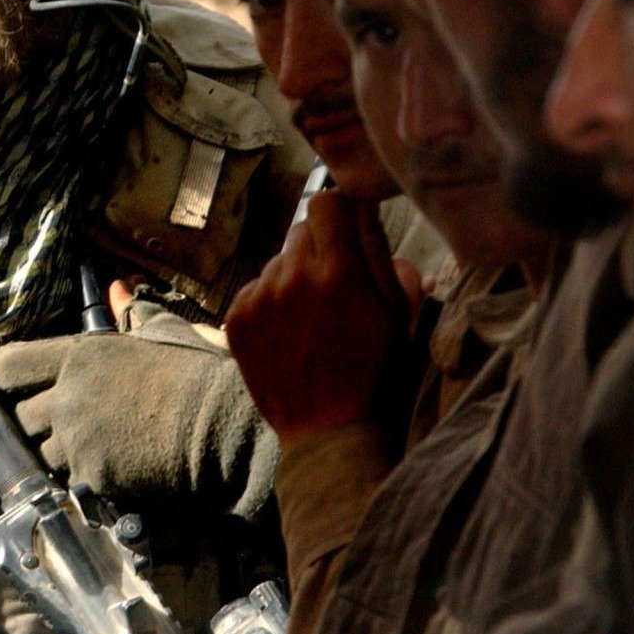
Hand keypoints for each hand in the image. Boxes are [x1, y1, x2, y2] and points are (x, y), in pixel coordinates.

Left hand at [0, 300, 279, 517]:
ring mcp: (76, 437)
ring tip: (100, 449)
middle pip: (20, 418)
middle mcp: (68, 395)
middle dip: (39, 424)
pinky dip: (89, 481)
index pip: (9, 366)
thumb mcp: (162, 334)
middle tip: (70, 425)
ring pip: (44, 456)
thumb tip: (116, 287)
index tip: (11, 388)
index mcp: (79, 355)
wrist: (222, 424)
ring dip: (63, 456)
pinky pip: (72, 483)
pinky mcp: (90, 475)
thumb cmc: (196, 375)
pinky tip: (117, 472)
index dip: (4, 379)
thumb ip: (131, 313)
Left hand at [225, 190, 423, 449]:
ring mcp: (260, 298)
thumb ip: (380, 251)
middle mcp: (294, 277)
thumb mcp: (396, 310)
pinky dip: (270, 303)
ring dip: (293, 276)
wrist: (329, 430)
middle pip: (301, 229)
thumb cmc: (375, 370)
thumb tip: (364, 207)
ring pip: (277, 261)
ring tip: (309, 318)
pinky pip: (256, 288)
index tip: (345, 232)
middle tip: (332, 284)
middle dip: (319, 248)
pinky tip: (288, 333)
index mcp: (339, 271)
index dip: (338, 214)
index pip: (326, 202)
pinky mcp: (236, 318)